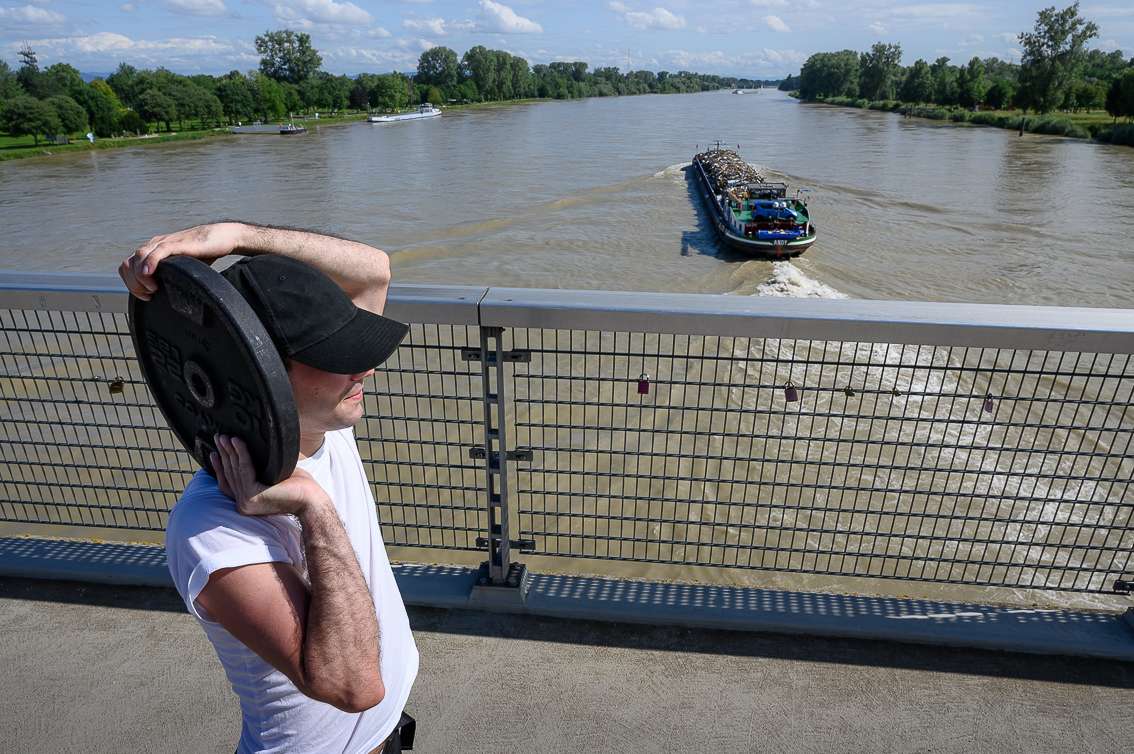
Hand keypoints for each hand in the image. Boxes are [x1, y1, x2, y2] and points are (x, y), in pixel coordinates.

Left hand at [119, 222, 244, 300]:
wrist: (221, 237)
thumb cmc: (203, 253)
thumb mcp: (180, 266)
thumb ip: (168, 274)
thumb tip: (164, 293)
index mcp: (152, 251)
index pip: (128, 266)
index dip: (131, 283)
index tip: (145, 296)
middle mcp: (154, 245)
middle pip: (129, 263)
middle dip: (133, 283)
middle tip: (148, 295)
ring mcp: (164, 243)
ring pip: (138, 257)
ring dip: (139, 277)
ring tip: (152, 289)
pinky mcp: (176, 243)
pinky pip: (157, 252)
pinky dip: (149, 264)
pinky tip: (150, 275)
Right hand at [211, 434, 327, 517]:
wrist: (312, 501)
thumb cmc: (299, 487)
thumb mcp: (274, 475)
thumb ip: (260, 468)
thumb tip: (252, 447)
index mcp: (247, 501)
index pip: (228, 483)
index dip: (220, 467)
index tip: (215, 452)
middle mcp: (243, 504)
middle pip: (230, 474)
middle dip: (223, 453)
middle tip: (218, 437)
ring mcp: (246, 502)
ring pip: (235, 470)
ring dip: (229, 451)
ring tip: (224, 436)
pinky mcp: (252, 496)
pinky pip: (244, 469)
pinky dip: (241, 453)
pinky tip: (237, 441)